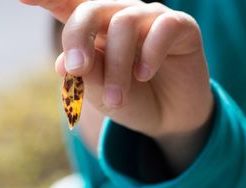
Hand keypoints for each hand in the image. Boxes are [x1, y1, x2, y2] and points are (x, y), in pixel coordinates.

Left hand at [21, 0, 213, 172]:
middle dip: (78, 39)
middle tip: (78, 71)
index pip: (68, 5)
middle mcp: (121, 17)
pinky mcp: (181, 27)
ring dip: (117, 66)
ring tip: (116, 100)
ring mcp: (151, 18)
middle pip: (91, 9)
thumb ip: (85, 76)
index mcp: (97, 31)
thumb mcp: (101, 95)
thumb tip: (64, 61)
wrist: (168, 119)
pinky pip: (163, 27)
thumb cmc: (131, 102)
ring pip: (124, 23)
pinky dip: (150, 53)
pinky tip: (144, 75)